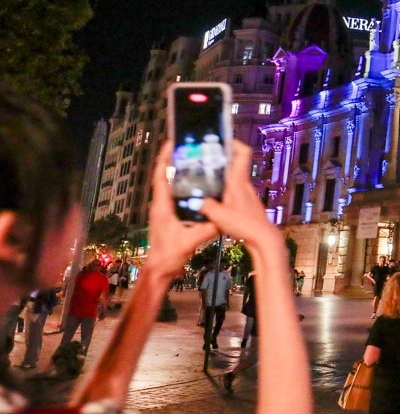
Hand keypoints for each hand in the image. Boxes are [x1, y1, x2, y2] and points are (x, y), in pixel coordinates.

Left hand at [145, 142, 219, 276]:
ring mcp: (163, 211)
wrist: (159, 271)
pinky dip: (182, 186)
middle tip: (188, 147)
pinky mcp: (168, 217)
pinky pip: (174, 196)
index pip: (160, 176)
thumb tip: (226, 216)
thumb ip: (208, 228)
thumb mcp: (190, 240)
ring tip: (193, 161)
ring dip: (177, 173)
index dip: (164, 158)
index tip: (171, 142)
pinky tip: (196, 186)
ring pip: (169, 185)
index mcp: (161, 206)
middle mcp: (160, 205)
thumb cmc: (169, 255)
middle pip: (164, 176)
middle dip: (173, 160)